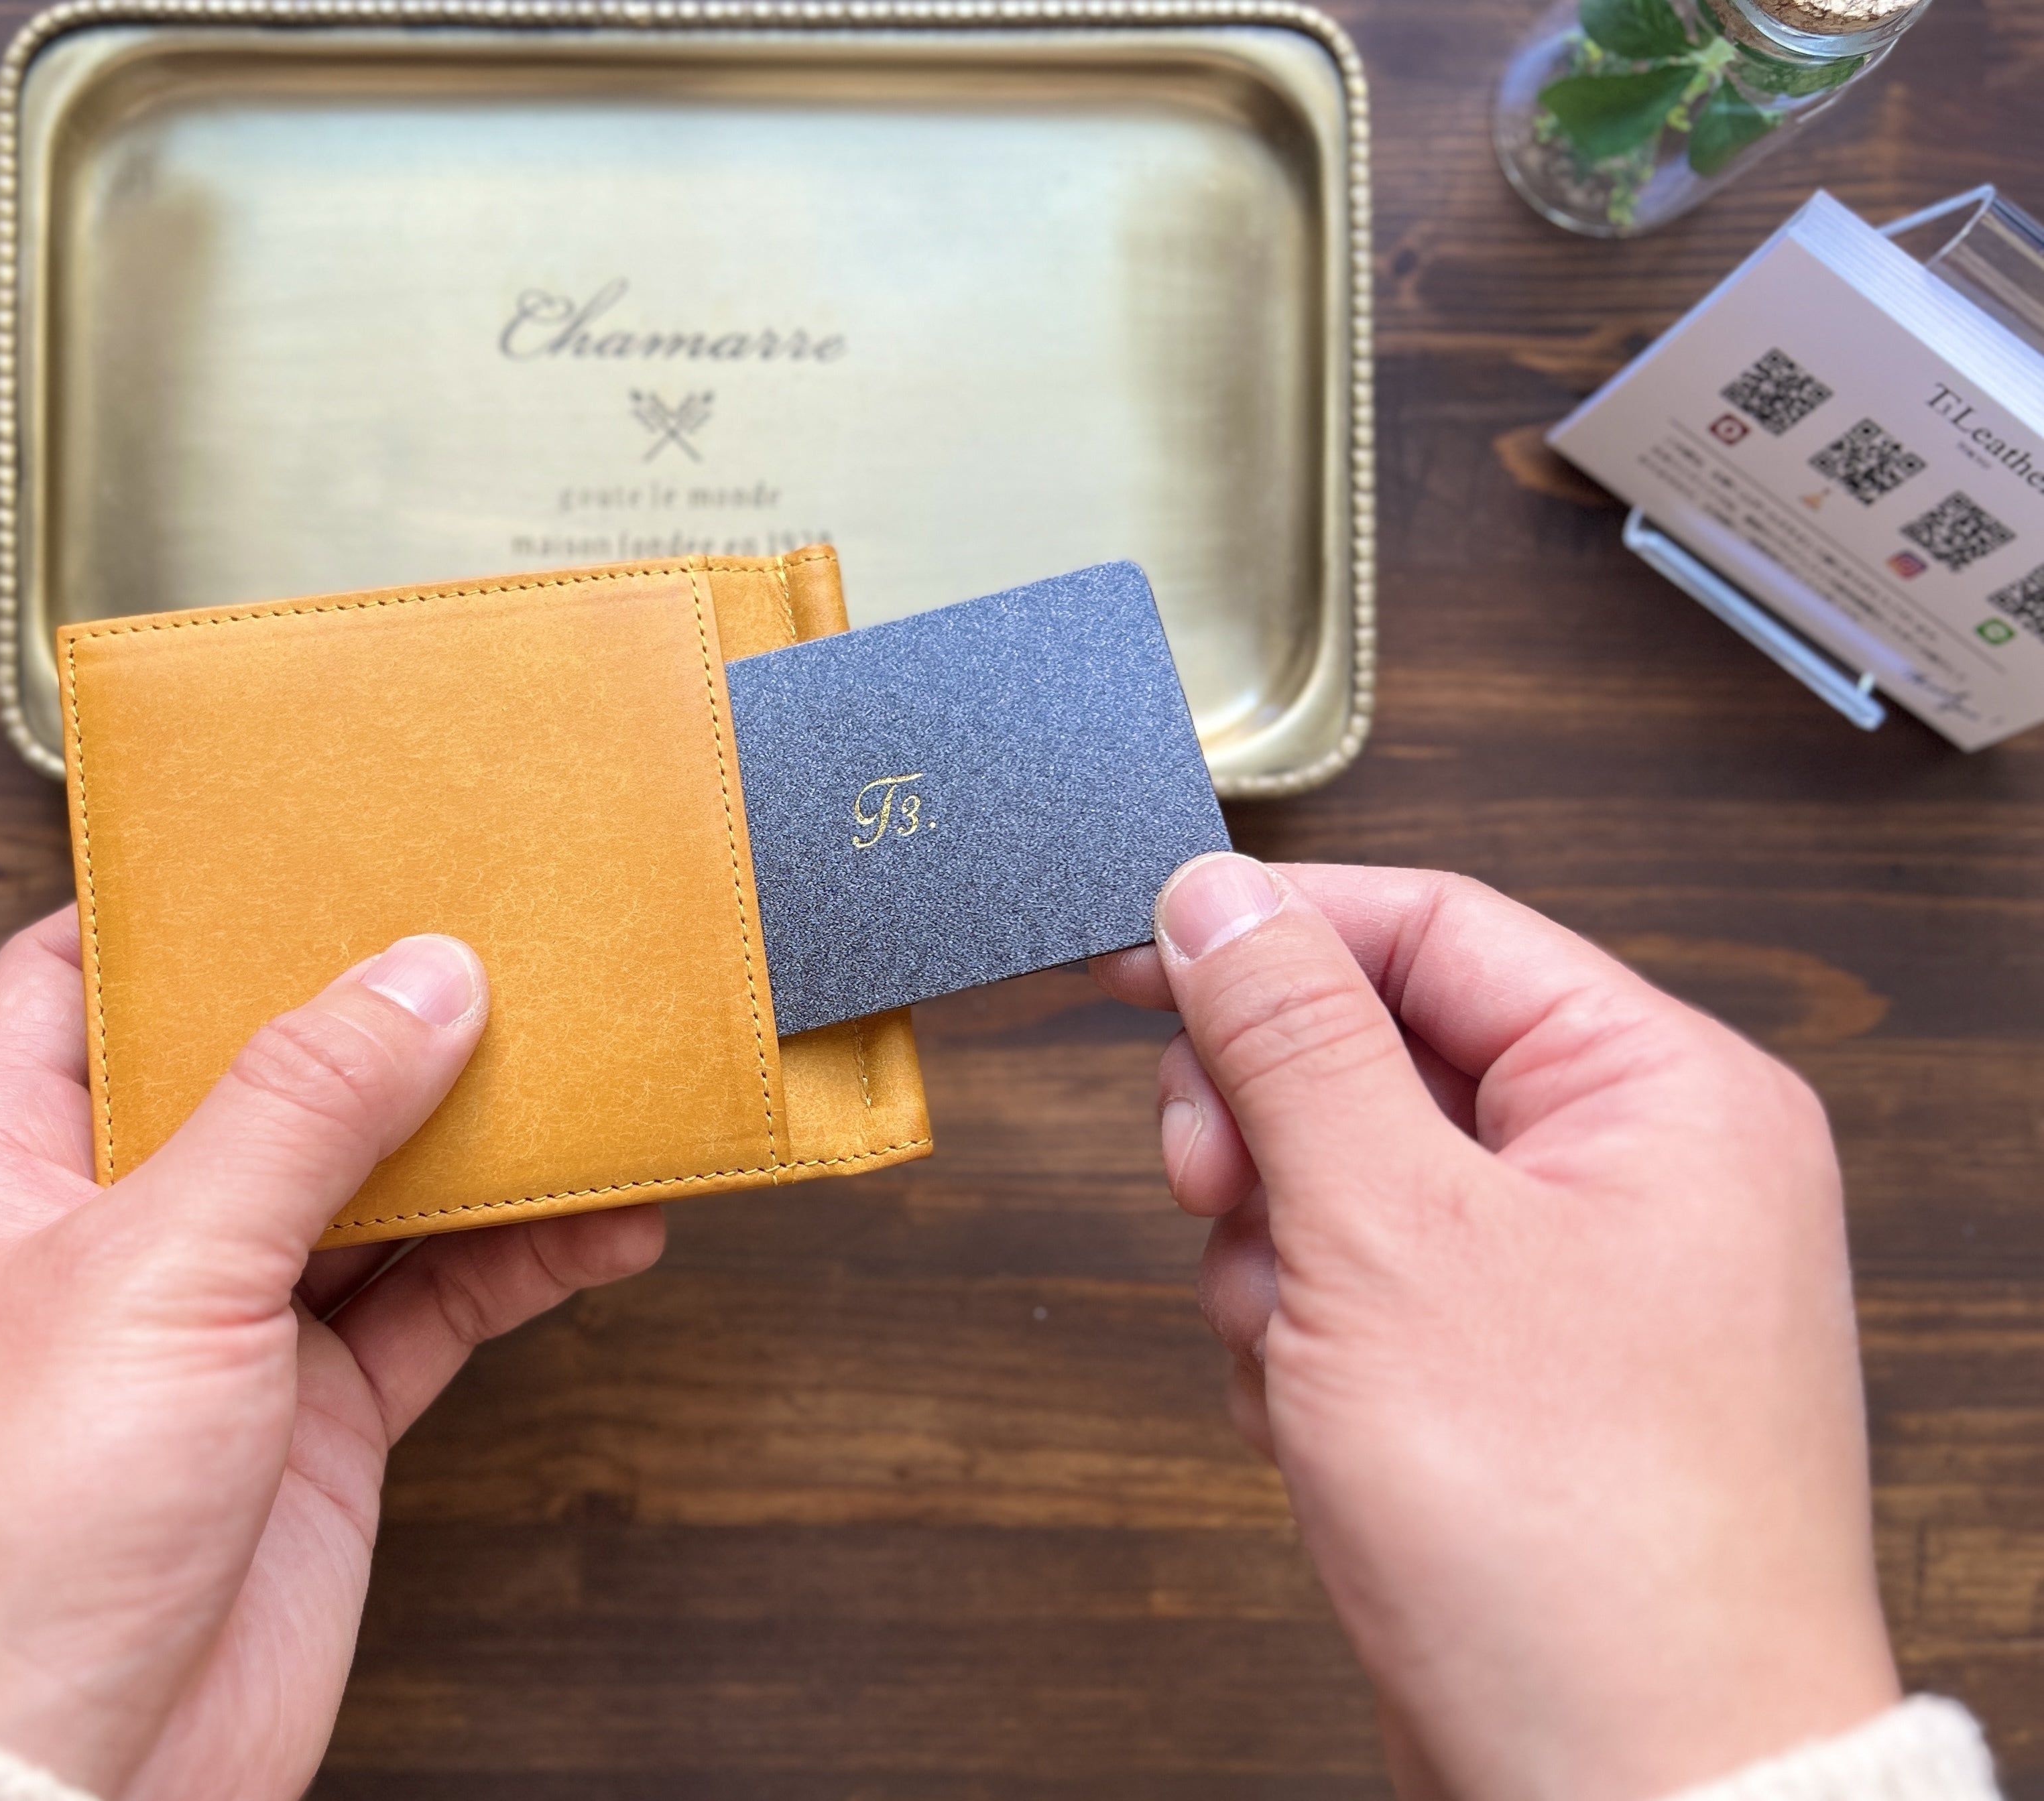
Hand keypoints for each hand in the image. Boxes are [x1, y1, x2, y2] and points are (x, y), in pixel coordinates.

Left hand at [0, 910, 662, 1798]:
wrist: (56, 1774)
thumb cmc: (14, 1531)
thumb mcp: (155, 1269)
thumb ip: (295, 1112)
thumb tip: (420, 975)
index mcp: (10, 1165)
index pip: (75, 981)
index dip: (176, 907)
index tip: (294, 835)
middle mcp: (119, 1233)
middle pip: (257, 1074)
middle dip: (369, 1009)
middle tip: (482, 927)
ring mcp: (227, 1328)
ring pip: (372, 1187)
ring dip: (477, 1138)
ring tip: (587, 1066)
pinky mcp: (316, 1419)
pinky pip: (438, 1306)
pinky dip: (524, 1260)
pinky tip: (606, 1222)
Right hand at [1093, 857, 1897, 1800]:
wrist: (1627, 1790)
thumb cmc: (1567, 1538)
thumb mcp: (1388, 1235)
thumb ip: (1291, 1041)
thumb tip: (1215, 897)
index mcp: (1662, 1092)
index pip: (1434, 928)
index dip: (1270, 934)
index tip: (1134, 962)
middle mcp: (1638, 1172)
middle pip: (1382, 1052)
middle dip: (1267, 1129)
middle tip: (1212, 1190)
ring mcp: (1580, 1283)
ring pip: (1351, 1180)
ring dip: (1275, 1256)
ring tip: (1292, 1350)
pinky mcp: (1521, 1380)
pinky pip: (1366, 1291)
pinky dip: (1305, 1343)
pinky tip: (1311, 1421)